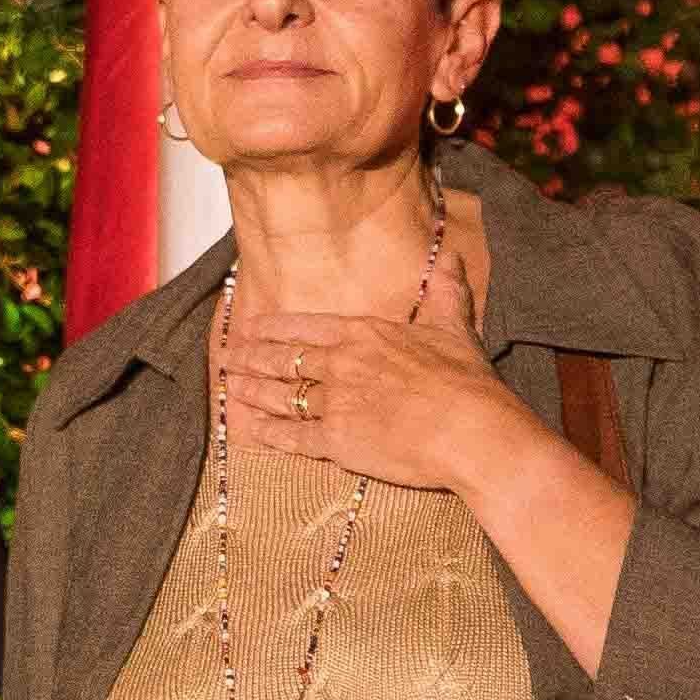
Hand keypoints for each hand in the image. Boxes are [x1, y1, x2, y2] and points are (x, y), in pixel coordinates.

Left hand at [232, 266, 530, 503]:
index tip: (252, 328)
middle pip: (283, 358)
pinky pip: (292, 437)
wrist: (472, 430)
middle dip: (251, 357)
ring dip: (252, 392)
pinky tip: (252, 431)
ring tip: (231, 388)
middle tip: (227, 357)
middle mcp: (340, 364)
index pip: (306, 327)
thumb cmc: (466, 380)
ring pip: (281, 395)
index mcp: (364, 334)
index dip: (274, 328)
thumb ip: (445, 292)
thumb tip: (450, 257)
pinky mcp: (336, 442)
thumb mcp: (454, 327)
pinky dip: (269, 434)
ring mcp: (334, 403)